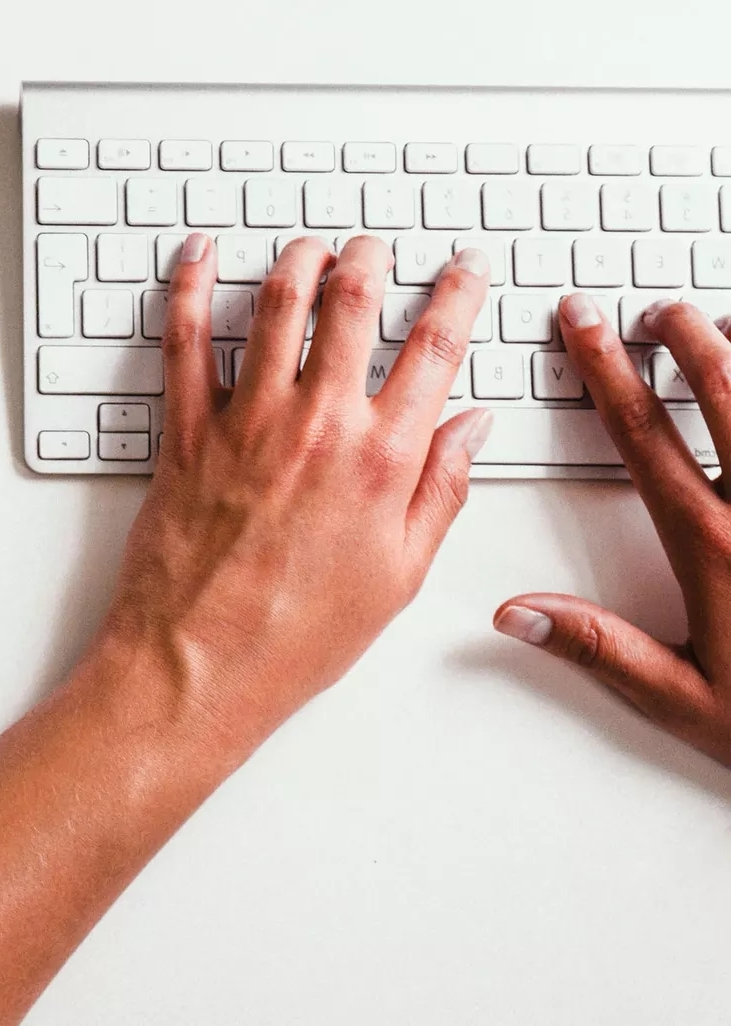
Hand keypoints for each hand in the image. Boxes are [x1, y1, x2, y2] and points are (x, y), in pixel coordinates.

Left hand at [89, 234, 493, 747]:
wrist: (198, 666)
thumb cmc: (295, 636)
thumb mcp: (400, 574)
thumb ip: (441, 490)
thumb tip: (471, 427)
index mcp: (383, 460)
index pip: (435, 348)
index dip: (457, 294)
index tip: (464, 268)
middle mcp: (319, 427)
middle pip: (354, 304)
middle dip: (371, 260)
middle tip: (374, 248)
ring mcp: (247, 423)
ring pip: (276, 305)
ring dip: (297, 261)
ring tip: (308, 248)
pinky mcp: (184, 433)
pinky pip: (182, 342)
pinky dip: (186, 287)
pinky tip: (195, 256)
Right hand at [494, 296, 730, 767]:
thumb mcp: (686, 700)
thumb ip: (599, 648)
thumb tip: (515, 614)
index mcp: (714, 545)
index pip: (643, 434)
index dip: (606, 371)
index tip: (584, 324)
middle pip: (724, 389)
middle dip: (684, 336)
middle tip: (658, 308)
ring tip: (724, 323)